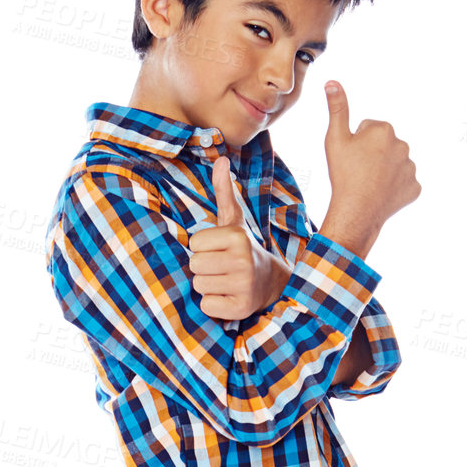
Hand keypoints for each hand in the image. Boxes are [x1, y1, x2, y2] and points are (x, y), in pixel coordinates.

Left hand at [189, 154, 290, 321]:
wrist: (272, 282)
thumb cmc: (243, 249)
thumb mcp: (234, 220)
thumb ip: (224, 191)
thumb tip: (220, 158)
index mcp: (237, 237)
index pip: (194, 245)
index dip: (203, 249)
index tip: (220, 250)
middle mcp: (242, 260)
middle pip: (194, 265)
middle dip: (204, 268)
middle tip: (222, 268)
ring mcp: (243, 286)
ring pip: (199, 286)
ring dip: (208, 286)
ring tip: (226, 281)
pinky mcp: (241, 308)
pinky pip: (206, 306)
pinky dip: (214, 305)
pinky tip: (228, 297)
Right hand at [320, 80, 420, 254]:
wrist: (356, 212)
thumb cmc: (343, 175)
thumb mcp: (335, 139)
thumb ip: (338, 108)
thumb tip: (332, 82)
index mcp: (384, 130)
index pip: (369, 130)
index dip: (356, 143)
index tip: (352, 158)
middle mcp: (402, 145)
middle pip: (383, 146)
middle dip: (373, 154)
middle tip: (359, 172)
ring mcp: (411, 168)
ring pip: (394, 164)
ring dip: (384, 171)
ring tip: (369, 184)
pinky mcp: (415, 188)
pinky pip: (403, 184)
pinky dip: (394, 188)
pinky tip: (381, 194)